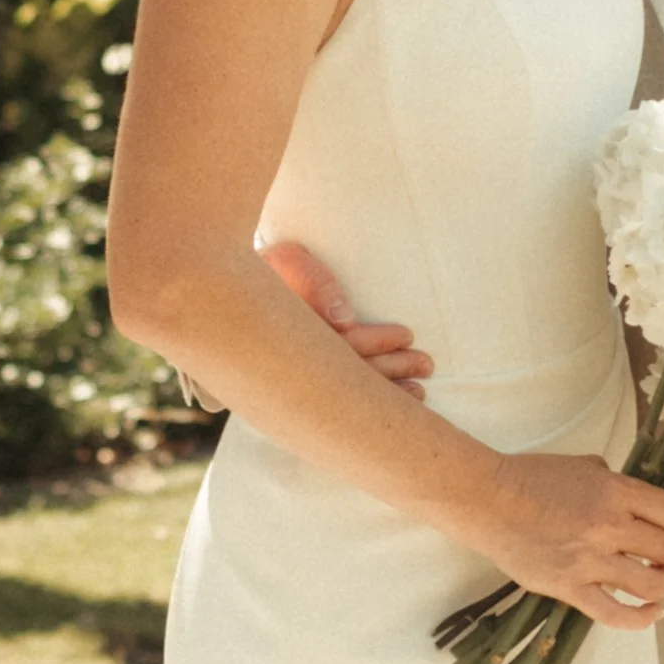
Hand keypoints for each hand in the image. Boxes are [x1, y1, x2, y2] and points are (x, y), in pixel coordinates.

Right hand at [260, 241, 433, 398]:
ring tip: (421, 390)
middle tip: (427, 365)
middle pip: (346, 374)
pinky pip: (338, 402)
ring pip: (344, 393)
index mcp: (289, 332)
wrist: (236, 293)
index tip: (407, 334)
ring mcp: (293, 379)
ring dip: (385, 393)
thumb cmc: (273, 270)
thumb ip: (314, 280)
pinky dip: (369, 404)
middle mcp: (291, 362)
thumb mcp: (289, 259)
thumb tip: (344, 319)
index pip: (340, 344)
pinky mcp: (297, 388)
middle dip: (390, 372)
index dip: (376, 341)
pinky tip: (396, 403)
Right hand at [471, 452, 663, 631]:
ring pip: (653, 584)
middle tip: (653, 552)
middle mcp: (609, 526)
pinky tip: (651, 613)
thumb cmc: (530, 476)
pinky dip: (641, 619)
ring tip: (652, 578)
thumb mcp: (583, 465)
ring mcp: (590, 561)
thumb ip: (614, 481)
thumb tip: (635, 499)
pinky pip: (615, 614)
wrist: (487, 499)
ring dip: (661, 584)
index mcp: (616, 491)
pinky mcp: (569, 588)